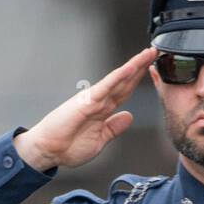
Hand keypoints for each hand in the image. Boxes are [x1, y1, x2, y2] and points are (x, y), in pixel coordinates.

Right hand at [13, 47, 156, 171]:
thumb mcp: (100, 140)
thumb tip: (129, 117)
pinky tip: (130, 68)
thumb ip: (114, 128)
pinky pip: (105, 87)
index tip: (152, 70)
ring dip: (134, 66)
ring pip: (118, 79)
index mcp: (102, 111)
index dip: (138, 80)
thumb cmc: (67, 147)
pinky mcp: (86, 101)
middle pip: (125, 81)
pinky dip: (118, 77)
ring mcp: (93, 99)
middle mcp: (99, 102)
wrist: (48, 151)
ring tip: (149, 53)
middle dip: (141, 67)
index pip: (124, 91)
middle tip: (155, 52)